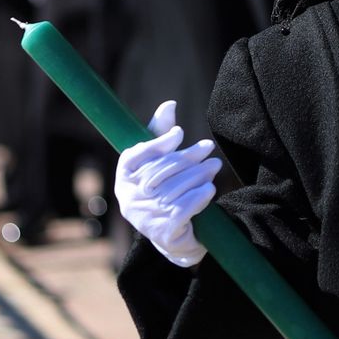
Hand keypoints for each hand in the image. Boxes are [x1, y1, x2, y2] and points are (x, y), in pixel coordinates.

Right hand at [115, 100, 219, 267]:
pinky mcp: (163, 232)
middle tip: (208, 147)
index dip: (157, 143)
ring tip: (215, 166)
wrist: (174, 235)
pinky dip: (198, 197)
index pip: (136, 156)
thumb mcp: (159, 161)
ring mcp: (145, 217)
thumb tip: (170, 104)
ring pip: (174, 189)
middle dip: (187, 157)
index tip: (180, 133)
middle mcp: (129, 198)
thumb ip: (161, 134)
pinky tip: (209, 188)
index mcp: (124, 178)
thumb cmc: (165, 188)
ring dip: (199, 175)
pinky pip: (183, 210)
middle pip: (160, 171)